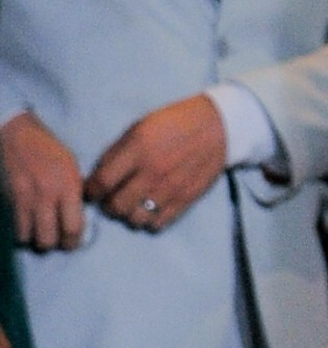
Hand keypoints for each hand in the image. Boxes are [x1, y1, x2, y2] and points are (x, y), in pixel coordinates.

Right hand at [2, 110, 85, 250]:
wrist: (16, 134)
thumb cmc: (48, 149)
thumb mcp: (71, 166)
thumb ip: (75, 192)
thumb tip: (79, 219)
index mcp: (67, 185)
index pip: (74, 227)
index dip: (74, 241)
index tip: (73, 240)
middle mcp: (46, 195)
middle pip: (51, 240)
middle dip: (56, 245)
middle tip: (57, 240)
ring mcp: (25, 199)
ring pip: (31, 240)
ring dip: (37, 241)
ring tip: (41, 233)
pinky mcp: (9, 200)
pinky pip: (16, 231)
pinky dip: (22, 234)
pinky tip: (27, 227)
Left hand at [86, 94, 227, 233]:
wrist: (217, 127)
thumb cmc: (174, 123)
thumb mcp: (140, 127)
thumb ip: (117, 152)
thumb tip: (96, 177)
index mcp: (138, 148)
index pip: (101, 182)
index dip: (90, 191)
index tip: (91, 191)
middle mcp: (152, 171)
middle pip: (116, 206)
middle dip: (108, 206)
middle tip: (111, 199)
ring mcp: (170, 188)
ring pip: (135, 219)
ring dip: (128, 215)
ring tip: (132, 205)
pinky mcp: (185, 200)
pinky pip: (157, 224)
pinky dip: (149, 220)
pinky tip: (150, 208)